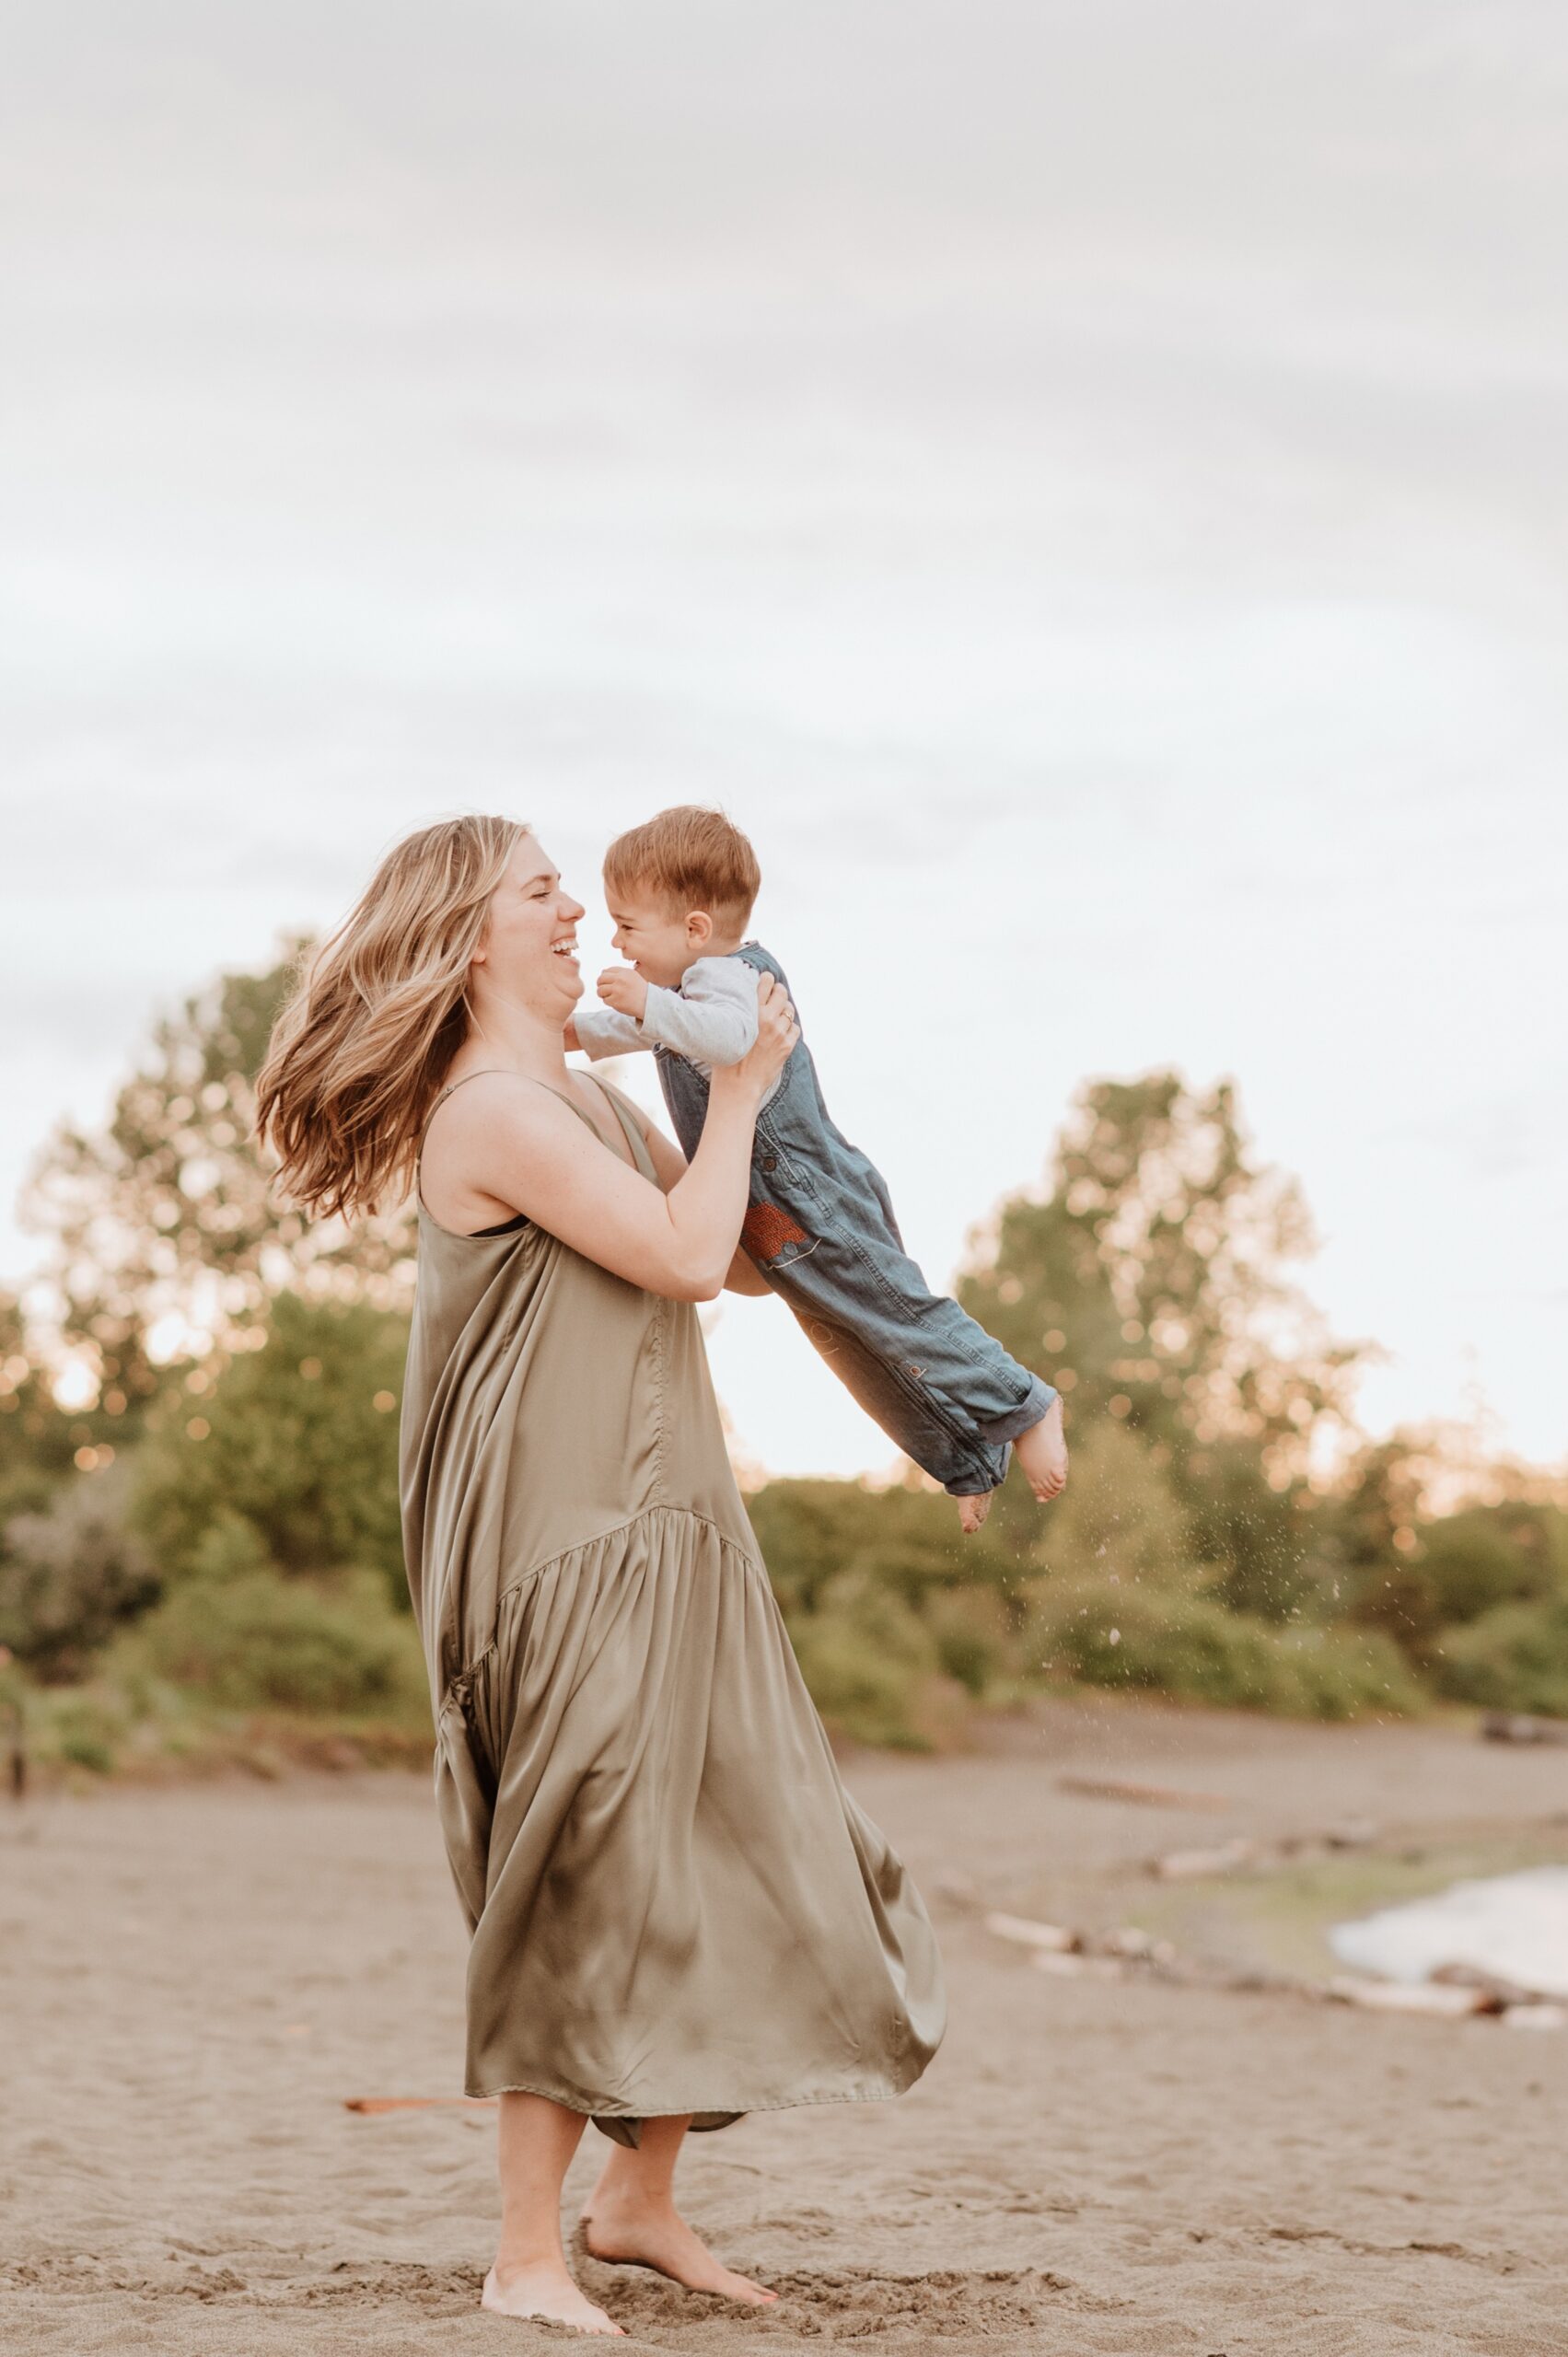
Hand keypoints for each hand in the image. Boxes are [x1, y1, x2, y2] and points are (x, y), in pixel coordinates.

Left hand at [597, 965, 647, 1021]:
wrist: (650, 1004)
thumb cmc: (642, 991)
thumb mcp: (633, 977)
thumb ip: (619, 973)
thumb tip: (602, 972)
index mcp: (625, 972)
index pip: (607, 971)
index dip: (606, 977)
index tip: (609, 983)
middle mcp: (620, 979)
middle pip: (601, 979)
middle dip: (600, 985)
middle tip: (605, 990)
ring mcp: (617, 990)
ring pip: (600, 990)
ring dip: (603, 994)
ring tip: (610, 997)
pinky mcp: (615, 1001)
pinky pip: (605, 1000)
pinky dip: (609, 1002)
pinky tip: (617, 1002)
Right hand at [720, 973, 798, 1105]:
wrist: (738, 1086)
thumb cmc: (725, 1060)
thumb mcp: (726, 1030)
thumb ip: (737, 1014)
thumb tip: (741, 1000)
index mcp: (750, 1012)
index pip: (765, 983)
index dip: (767, 979)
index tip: (767, 979)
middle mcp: (767, 1019)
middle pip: (782, 993)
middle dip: (779, 991)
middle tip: (776, 994)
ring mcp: (779, 1032)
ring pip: (790, 1010)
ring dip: (785, 1010)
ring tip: (778, 1014)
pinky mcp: (787, 1046)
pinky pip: (795, 1028)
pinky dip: (790, 1028)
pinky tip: (782, 1032)